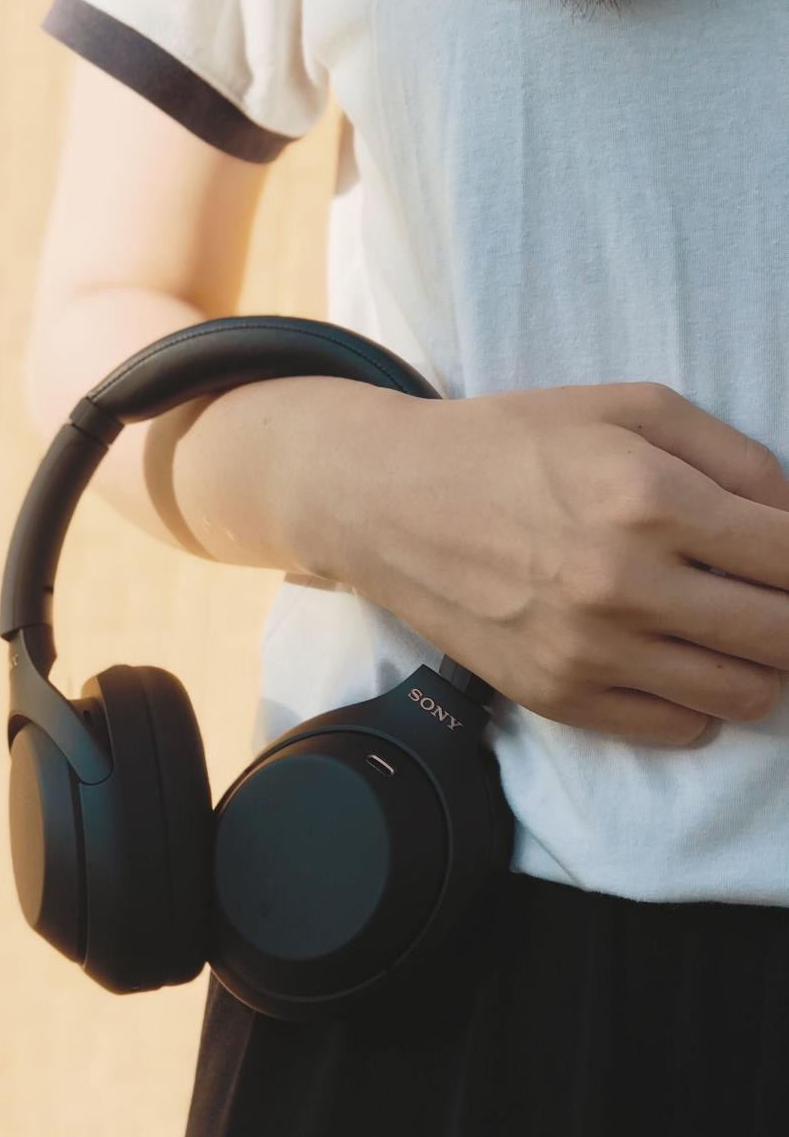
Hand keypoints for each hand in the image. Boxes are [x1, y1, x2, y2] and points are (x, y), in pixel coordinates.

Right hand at [302, 379, 788, 746]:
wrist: (387, 501)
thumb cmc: (511, 443)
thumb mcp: (627, 408)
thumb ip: (735, 456)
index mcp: (649, 499)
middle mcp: (624, 584)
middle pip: (783, 634)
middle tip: (773, 594)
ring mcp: (589, 650)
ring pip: (743, 694)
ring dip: (761, 664)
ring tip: (736, 629)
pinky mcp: (557, 695)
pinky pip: (678, 728)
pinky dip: (701, 702)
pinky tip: (678, 657)